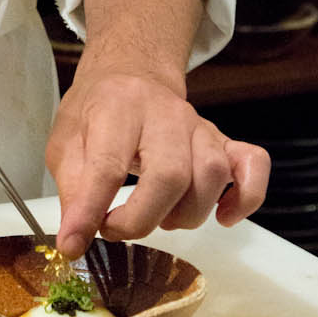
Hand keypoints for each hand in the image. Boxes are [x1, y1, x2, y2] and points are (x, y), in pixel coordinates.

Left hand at [46, 66, 270, 257]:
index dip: (91, 211)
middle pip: (171, 174)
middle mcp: (165, 113)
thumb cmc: (96, 111)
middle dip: (142, 217)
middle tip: (116, 228)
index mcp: (118, 107)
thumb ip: (72, 189)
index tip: (75, 242)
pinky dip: (247, 197)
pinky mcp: (222, 139)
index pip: (108, 165)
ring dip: (186, 213)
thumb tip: (75, 239)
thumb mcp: (65, 142)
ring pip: (212, 175)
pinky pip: (252, 164)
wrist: (129, 74)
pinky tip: (224, 217)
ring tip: (158, 217)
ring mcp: (199, 125)